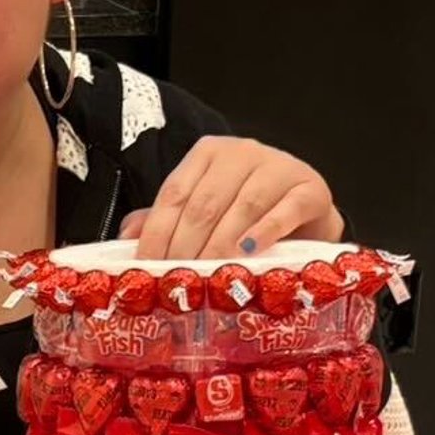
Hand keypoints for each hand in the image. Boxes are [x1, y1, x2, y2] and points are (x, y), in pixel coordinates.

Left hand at [121, 136, 343, 260]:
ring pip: (241, 208)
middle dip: (186, 247)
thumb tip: (126, 238)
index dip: (157, 232)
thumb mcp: (206, 209)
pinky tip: (249, 253)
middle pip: (204, 203)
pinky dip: (265, 233)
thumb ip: (167, 219)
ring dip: (221, 246)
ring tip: (208, 277)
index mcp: (208, 154)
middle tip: (178, 281)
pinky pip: (285, 211)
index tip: (146, 266)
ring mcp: (277, 167)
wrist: (307, 206)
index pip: (175, 192)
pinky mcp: (309, 188)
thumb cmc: (250, 211)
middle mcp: (241, 152)